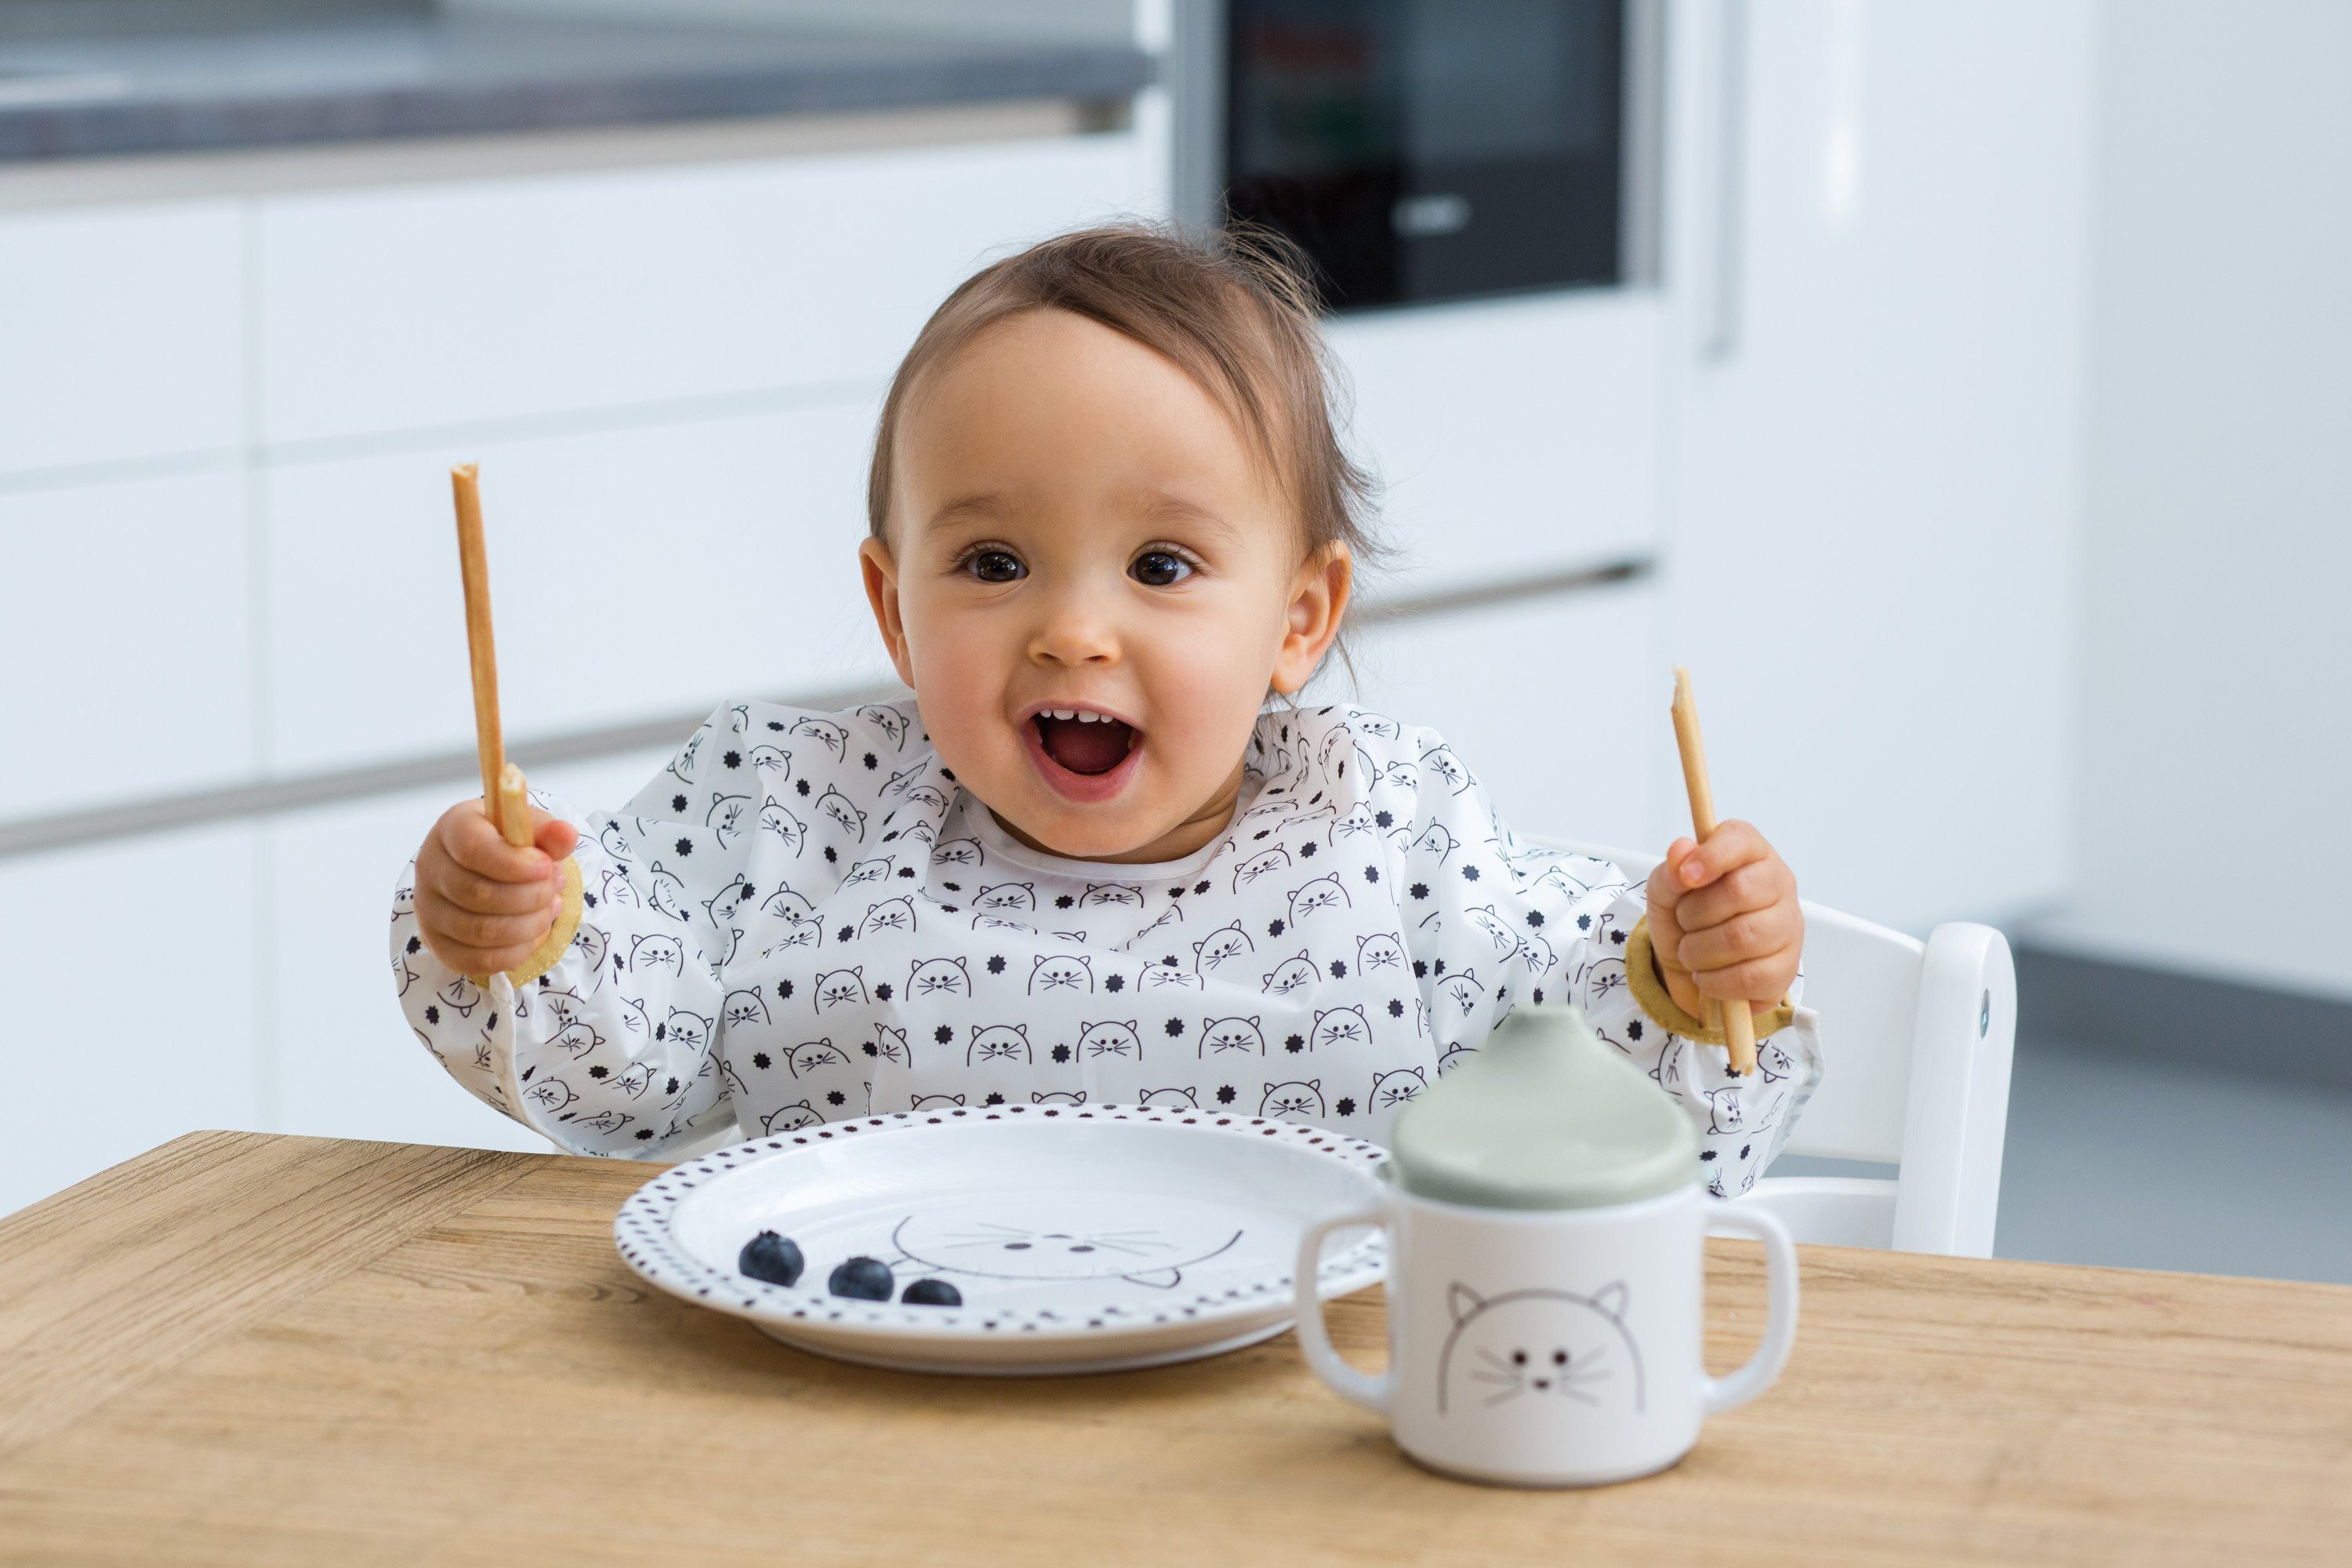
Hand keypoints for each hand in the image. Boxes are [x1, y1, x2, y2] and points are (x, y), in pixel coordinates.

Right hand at [414, 798, 578, 975]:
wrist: (488, 872)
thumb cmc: (511, 846)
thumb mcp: (531, 829)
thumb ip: (549, 832)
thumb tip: (565, 835)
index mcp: (452, 828)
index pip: (472, 848)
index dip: (514, 864)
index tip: (546, 868)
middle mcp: (431, 867)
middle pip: (478, 894)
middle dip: (530, 897)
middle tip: (553, 890)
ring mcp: (428, 909)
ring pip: (479, 931)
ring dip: (528, 926)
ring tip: (548, 909)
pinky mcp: (437, 943)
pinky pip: (476, 961)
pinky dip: (514, 953)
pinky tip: (532, 935)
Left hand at [1644, 820, 1801, 1021]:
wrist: (1692, 967)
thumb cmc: (1685, 918)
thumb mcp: (1665, 892)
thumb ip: (1670, 872)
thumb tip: (1681, 850)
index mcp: (1750, 852)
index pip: (1741, 839)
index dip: (1711, 857)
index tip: (1685, 878)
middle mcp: (1778, 883)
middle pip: (1739, 891)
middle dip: (1695, 914)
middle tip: (1685, 923)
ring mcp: (1788, 925)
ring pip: (1743, 937)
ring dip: (1700, 951)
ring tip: (1691, 952)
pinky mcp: (1787, 967)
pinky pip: (1750, 976)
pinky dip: (1715, 981)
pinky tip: (1706, 975)